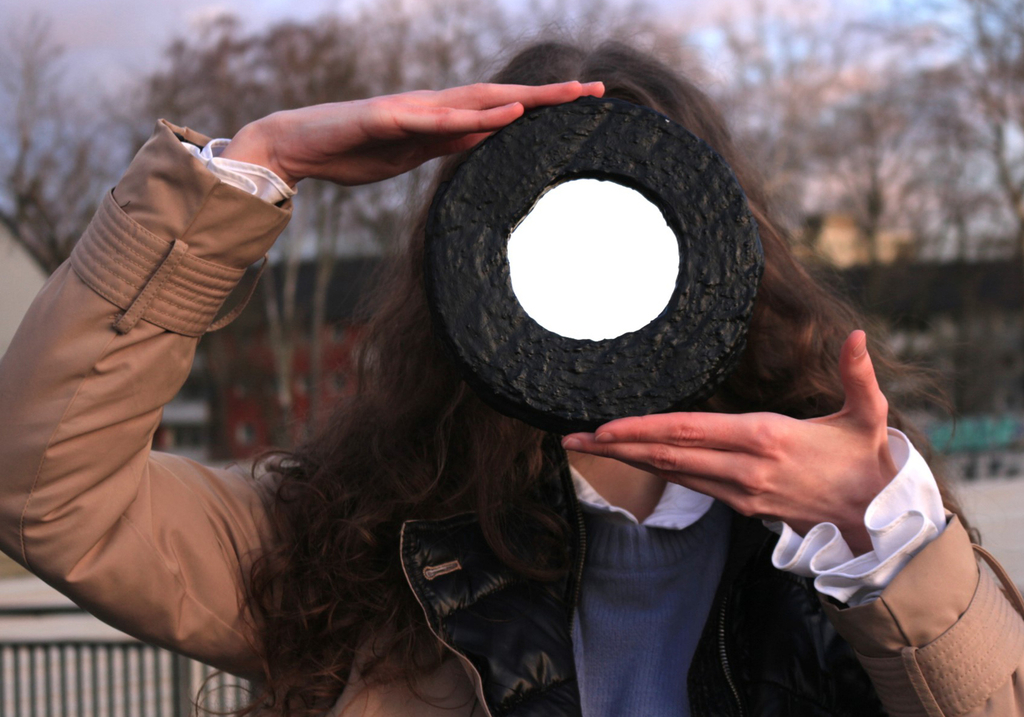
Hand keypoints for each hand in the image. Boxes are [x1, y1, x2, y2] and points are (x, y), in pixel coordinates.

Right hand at [219, 81, 604, 186]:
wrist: (300, 146)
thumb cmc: (354, 151)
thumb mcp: (414, 155)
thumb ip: (450, 145)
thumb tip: (488, 141)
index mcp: (442, 118)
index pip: (501, 110)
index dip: (542, 107)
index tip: (582, 108)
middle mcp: (434, 106)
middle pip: (501, 97)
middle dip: (549, 95)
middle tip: (594, 91)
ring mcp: (413, 110)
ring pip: (478, 100)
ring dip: (524, 97)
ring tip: (566, 95)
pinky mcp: (390, 119)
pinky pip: (440, 120)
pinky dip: (476, 116)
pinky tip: (507, 113)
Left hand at [561, 330, 897, 554]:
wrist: (877, 523)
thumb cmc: (867, 461)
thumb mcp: (867, 414)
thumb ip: (857, 373)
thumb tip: (856, 333)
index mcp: (766, 438)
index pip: (690, 431)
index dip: (643, 428)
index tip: (604, 425)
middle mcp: (745, 468)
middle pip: (668, 455)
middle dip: (617, 446)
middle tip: (572, 437)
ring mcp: (740, 492)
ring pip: (672, 473)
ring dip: (628, 459)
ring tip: (588, 446)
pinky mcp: (741, 506)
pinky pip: (689, 484)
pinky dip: (656, 471)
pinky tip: (634, 459)